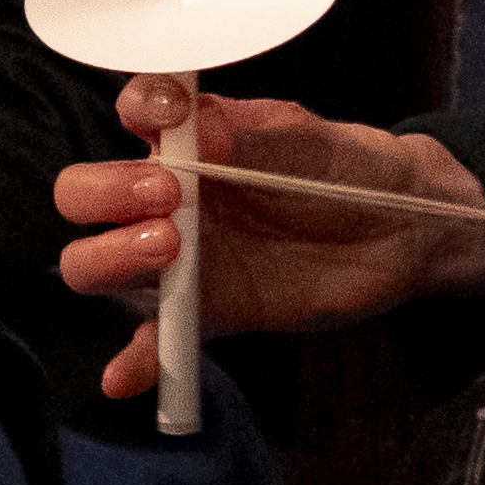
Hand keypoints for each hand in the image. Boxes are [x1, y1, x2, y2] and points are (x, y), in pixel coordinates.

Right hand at [55, 74, 484, 398]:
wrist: (399, 230)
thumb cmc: (347, 170)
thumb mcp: (306, 139)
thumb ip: (251, 133)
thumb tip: (197, 126)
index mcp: (188, 140)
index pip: (130, 115)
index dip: (135, 109)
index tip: (170, 114)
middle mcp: (167, 197)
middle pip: (85, 195)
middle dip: (107, 192)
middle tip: (168, 196)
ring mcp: (179, 260)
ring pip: (96, 263)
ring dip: (109, 257)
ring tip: (168, 251)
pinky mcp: (204, 314)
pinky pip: (155, 343)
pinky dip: (135, 361)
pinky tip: (126, 375)